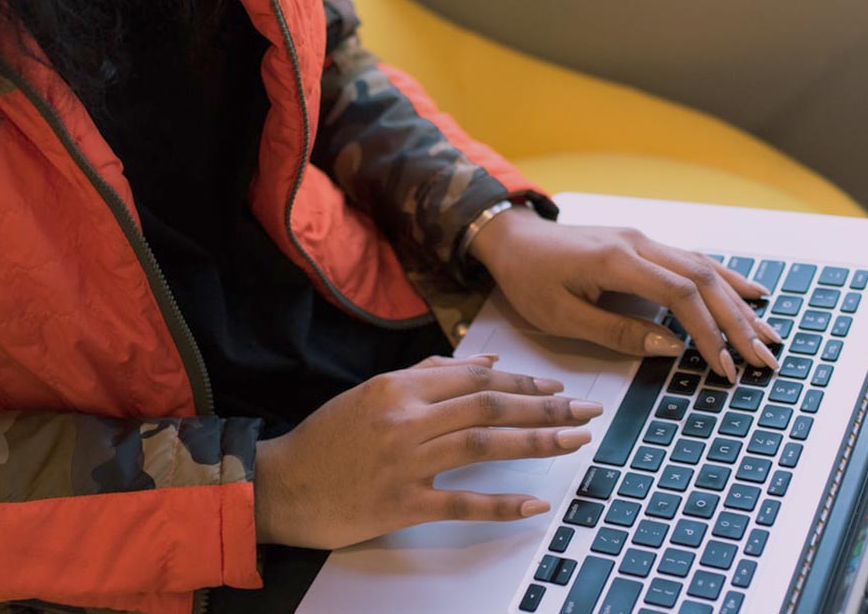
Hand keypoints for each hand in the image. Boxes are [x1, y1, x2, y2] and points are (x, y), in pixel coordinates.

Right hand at [253, 354, 602, 548]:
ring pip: (483, 445)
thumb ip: (429, 375)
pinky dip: (500, 503)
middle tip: (585, 411)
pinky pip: (460, 502)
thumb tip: (484, 363)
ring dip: (536, 442)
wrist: (282, 485)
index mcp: (398, 387)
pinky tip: (534, 503)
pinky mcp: (400, 504)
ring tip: (575, 441)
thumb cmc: (326, 440)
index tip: (558, 390)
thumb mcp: (372, 393)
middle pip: (489, 407)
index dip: (523, 385)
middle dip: (545, 408)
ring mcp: (403, 462)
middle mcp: (405, 419)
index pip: (475, 379)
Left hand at [470, 208, 781, 380]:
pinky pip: (696, 260)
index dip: (709, 331)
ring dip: (740, 305)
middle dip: (738, 323)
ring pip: (706, 269)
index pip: (680, 294)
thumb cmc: (529, 279)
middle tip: (764, 359)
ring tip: (770, 337)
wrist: (514, 238)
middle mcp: (639, 243)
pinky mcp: (646, 245)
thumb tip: (671, 346)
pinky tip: (754, 295)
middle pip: (704, 280)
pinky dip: (728, 279)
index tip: (725, 365)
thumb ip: (616, 331)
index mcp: (616, 260)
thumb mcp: (560, 316)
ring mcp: (645, 240)